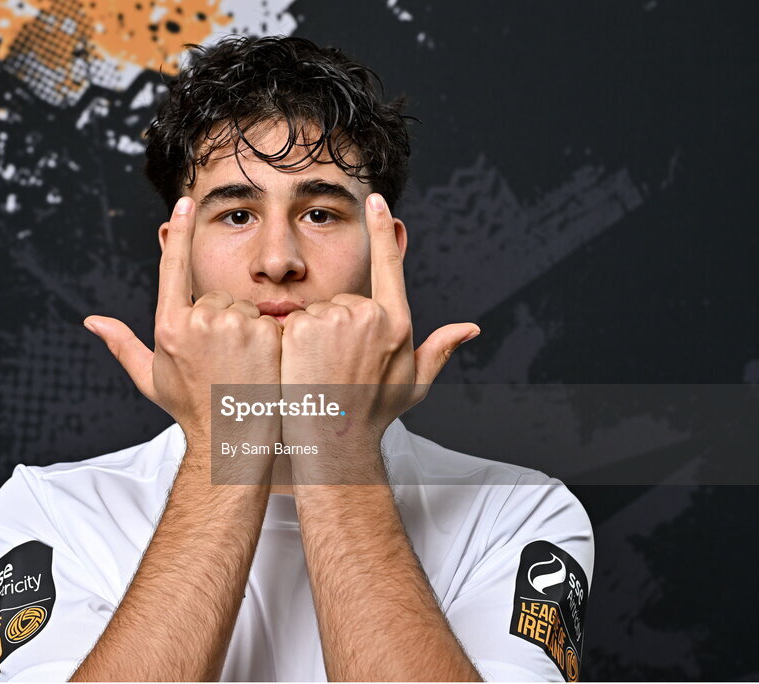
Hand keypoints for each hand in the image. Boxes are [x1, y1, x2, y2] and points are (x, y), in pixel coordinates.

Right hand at [84, 197, 283, 453]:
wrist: (232, 440)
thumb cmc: (192, 411)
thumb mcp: (152, 378)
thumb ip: (123, 345)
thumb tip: (92, 321)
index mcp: (169, 326)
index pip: (173, 267)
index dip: (179, 233)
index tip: (184, 202)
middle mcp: (197, 321)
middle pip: (216, 298)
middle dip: (221, 321)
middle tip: (223, 360)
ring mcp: (232, 325)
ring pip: (243, 309)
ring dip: (245, 330)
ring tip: (242, 366)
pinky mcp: (264, 333)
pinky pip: (268, 321)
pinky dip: (268, 338)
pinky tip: (263, 365)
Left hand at [279, 193, 478, 472]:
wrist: (332, 442)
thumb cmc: (372, 415)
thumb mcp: (412, 384)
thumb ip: (438, 350)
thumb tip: (470, 328)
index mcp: (396, 324)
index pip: (389, 266)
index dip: (383, 232)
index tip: (377, 201)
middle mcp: (370, 317)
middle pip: (343, 300)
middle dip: (334, 326)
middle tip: (334, 365)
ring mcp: (335, 321)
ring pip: (315, 311)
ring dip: (310, 335)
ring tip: (316, 370)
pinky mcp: (301, 328)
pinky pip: (291, 321)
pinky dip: (288, 340)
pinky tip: (296, 366)